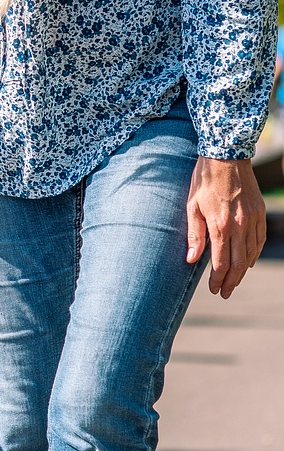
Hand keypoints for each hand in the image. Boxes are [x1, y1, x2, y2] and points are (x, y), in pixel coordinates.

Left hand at [186, 157, 265, 299]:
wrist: (226, 156)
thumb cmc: (204, 181)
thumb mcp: (192, 207)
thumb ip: (194, 235)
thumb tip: (191, 260)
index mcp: (220, 226)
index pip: (220, 263)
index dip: (217, 280)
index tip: (214, 290)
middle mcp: (239, 225)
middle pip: (238, 263)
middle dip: (231, 281)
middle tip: (225, 293)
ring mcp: (252, 219)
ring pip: (251, 253)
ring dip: (243, 271)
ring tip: (235, 281)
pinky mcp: (259, 212)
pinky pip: (259, 239)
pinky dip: (254, 253)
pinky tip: (248, 261)